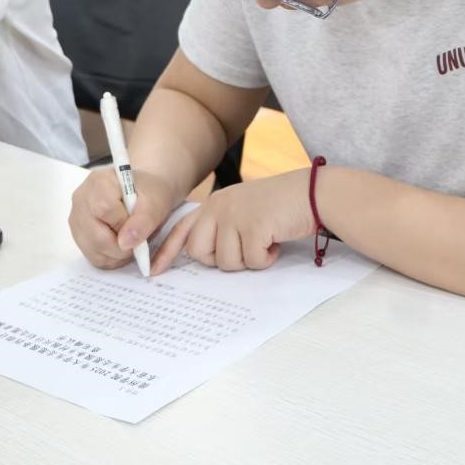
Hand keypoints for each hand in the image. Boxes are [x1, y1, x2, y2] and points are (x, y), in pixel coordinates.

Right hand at [69, 167, 175, 269]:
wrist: (143, 192)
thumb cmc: (150, 193)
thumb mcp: (156, 202)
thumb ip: (143, 221)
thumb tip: (125, 244)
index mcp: (100, 182)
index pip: (104, 209)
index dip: (123, 225)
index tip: (138, 226)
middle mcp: (82, 198)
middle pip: (95, 235)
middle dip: (122, 247)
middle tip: (138, 241)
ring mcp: (76, 217)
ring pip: (92, 250)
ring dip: (117, 255)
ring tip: (132, 242)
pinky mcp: (78, 234)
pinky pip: (92, 256)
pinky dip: (110, 258)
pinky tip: (123, 246)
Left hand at [151, 169, 316, 273]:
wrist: (310, 193)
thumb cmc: (279, 206)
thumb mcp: (242, 210)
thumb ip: (220, 226)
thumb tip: (203, 256)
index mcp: (214, 204)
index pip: (182, 229)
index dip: (166, 252)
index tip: (154, 271)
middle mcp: (219, 207)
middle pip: (199, 252)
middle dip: (221, 259)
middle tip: (245, 248)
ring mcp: (235, 216)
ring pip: (226, 262)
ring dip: (248, 260)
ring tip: (264, 241)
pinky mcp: (253, 226)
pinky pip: (251, 261)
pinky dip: (265, 259)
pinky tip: (275, 242)